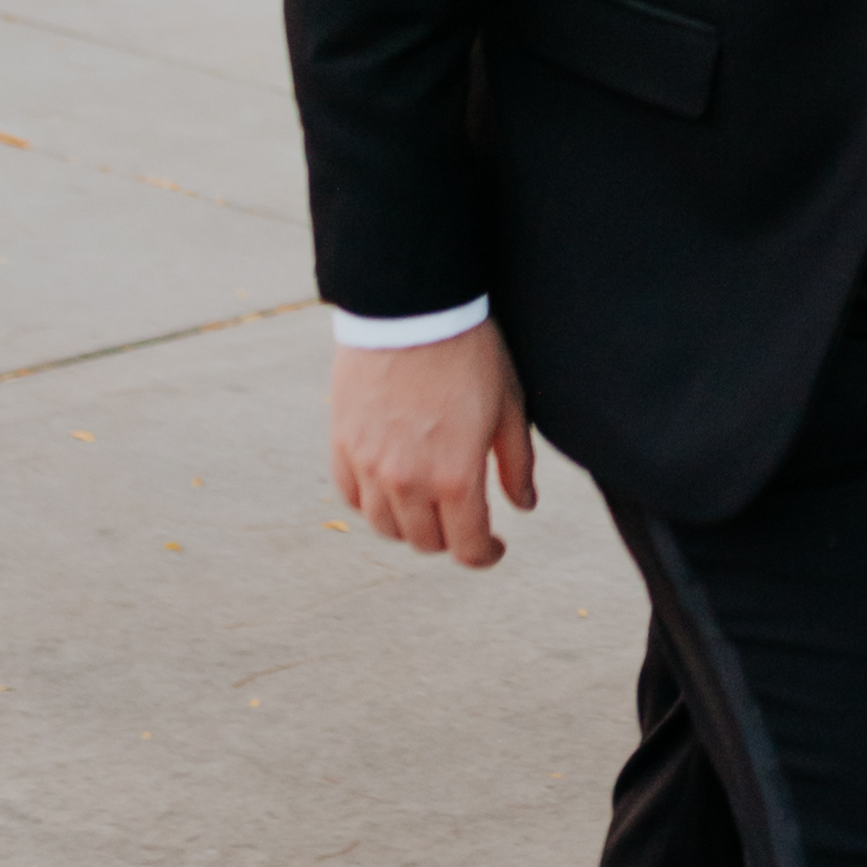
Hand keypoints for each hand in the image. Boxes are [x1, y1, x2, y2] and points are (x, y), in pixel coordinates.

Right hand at [330, 319, 536, 567]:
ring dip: (410, 525)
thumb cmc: (470, 355)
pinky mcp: (342, 445)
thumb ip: (515, 465)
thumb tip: (523, 506)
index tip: (494, 547)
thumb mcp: (509, 409)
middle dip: (450, 538)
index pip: (467, 548)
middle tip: (465, 518)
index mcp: (456, 478)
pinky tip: (391, 486)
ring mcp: (369, 466)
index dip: (485, 556)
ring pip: (385, 526)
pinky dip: (372, 501)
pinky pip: (352, 496)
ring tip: (428, 504)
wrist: (412, 310)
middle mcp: (407, 482)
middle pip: (424, 542)